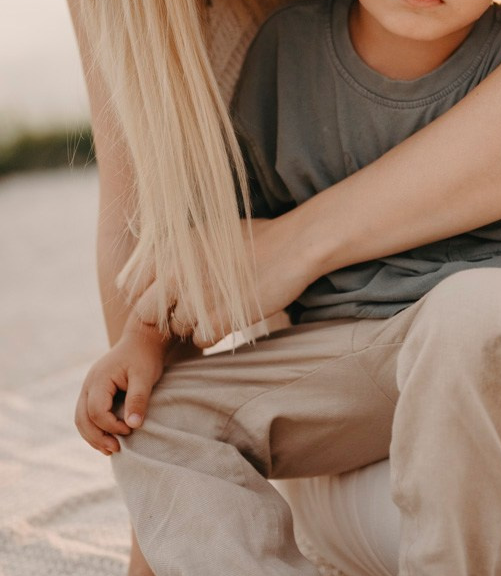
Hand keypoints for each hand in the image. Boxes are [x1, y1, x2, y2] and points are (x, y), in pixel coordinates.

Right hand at [75, 320, 169, 453]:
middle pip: (82, 418)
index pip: (96, 411)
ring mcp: (89, 387)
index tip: (130, 430)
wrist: (142, 341)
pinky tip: (108, 438)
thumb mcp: (145, 376)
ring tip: (110, 449)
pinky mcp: (94, 391)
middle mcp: (89, 384)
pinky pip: (86, 414)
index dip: (111, 425)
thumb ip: (138, 399)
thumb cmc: (145, 357)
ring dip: (92, 436)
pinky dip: (94, 428)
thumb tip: (133, 426)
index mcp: (99, 379)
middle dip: (97, 437)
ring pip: (80, 418)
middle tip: (116, 450)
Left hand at [136, 215, 315, 346]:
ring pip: (175, 329)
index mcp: (169, 250)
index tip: (167, 296)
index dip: (148, 296)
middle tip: (191, 307)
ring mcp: (197, 298)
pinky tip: (229, 316)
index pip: (131, 287)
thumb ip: (174, 255)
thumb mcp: (204, 235)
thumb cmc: (253, 239)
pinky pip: (201, 340)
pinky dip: (213, 334)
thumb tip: (152, 277)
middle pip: (146, 314)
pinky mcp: (220, 319)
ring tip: (219, 306)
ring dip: (192, 325)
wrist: (293, 245)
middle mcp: (176, 274)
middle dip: (164, 315)